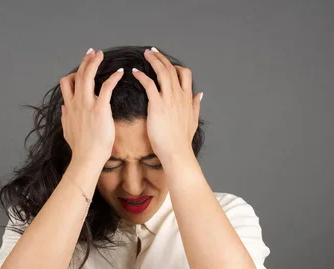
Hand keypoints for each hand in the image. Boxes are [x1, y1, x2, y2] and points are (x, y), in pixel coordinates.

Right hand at [59, 48, 123, 164]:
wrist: (87, 158)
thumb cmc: (81, 149)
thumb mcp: (67, 131)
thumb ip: (65, 118)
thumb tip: (63, 108)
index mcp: (69, 108)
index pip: (67, 84)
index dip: (73, 73)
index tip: (80, 69)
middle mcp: (76, 103)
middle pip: (77, 75)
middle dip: (84, 61)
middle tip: (92, 53)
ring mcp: (87, 105)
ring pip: (88, 76)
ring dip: (94, 62)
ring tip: (100, 55)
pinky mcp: (100, 109)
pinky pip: (106, 87)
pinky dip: (113, 77)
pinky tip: (120, 72)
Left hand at [131, 47, 202, 162]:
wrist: (177, 152)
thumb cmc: (182, 140)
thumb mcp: (193, 120)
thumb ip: (195, 105)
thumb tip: (200, 94)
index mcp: (187, 98)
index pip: (184, 74)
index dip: (175, 65)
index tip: (166, 62)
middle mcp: (179, 95)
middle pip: (171, 69)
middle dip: (161, 57)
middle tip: (152, 51)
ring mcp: (169, 99)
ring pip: (162, 72)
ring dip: (153, 60)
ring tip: (145, 54)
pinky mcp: (157, 105)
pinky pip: (149, 84)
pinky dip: (141, 75)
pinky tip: (134, 72)